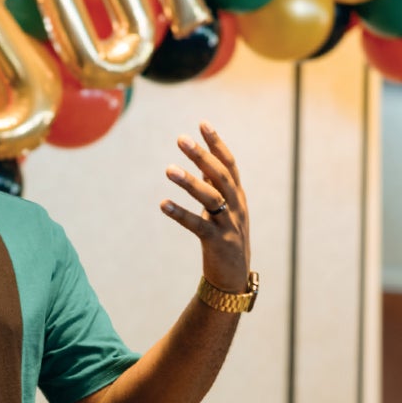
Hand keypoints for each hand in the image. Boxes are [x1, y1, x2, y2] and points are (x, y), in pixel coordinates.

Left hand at [160, 121, 250, 292]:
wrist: (233, 279)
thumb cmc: (226, 238)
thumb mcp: (224, 209)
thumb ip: (214, 186)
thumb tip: (200, 161)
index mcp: (238, 196)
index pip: (229, 164)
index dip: (217, 143)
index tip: (202, 123)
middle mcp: (236, 207)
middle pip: (220, 176)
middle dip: (201, 156)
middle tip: (181, 139)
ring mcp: (229, 224)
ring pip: (210, 198)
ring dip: (189, 182)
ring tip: (168, 169)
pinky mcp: (217, 243)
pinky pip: (197, 226)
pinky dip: (180, 214)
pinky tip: (163, 204)